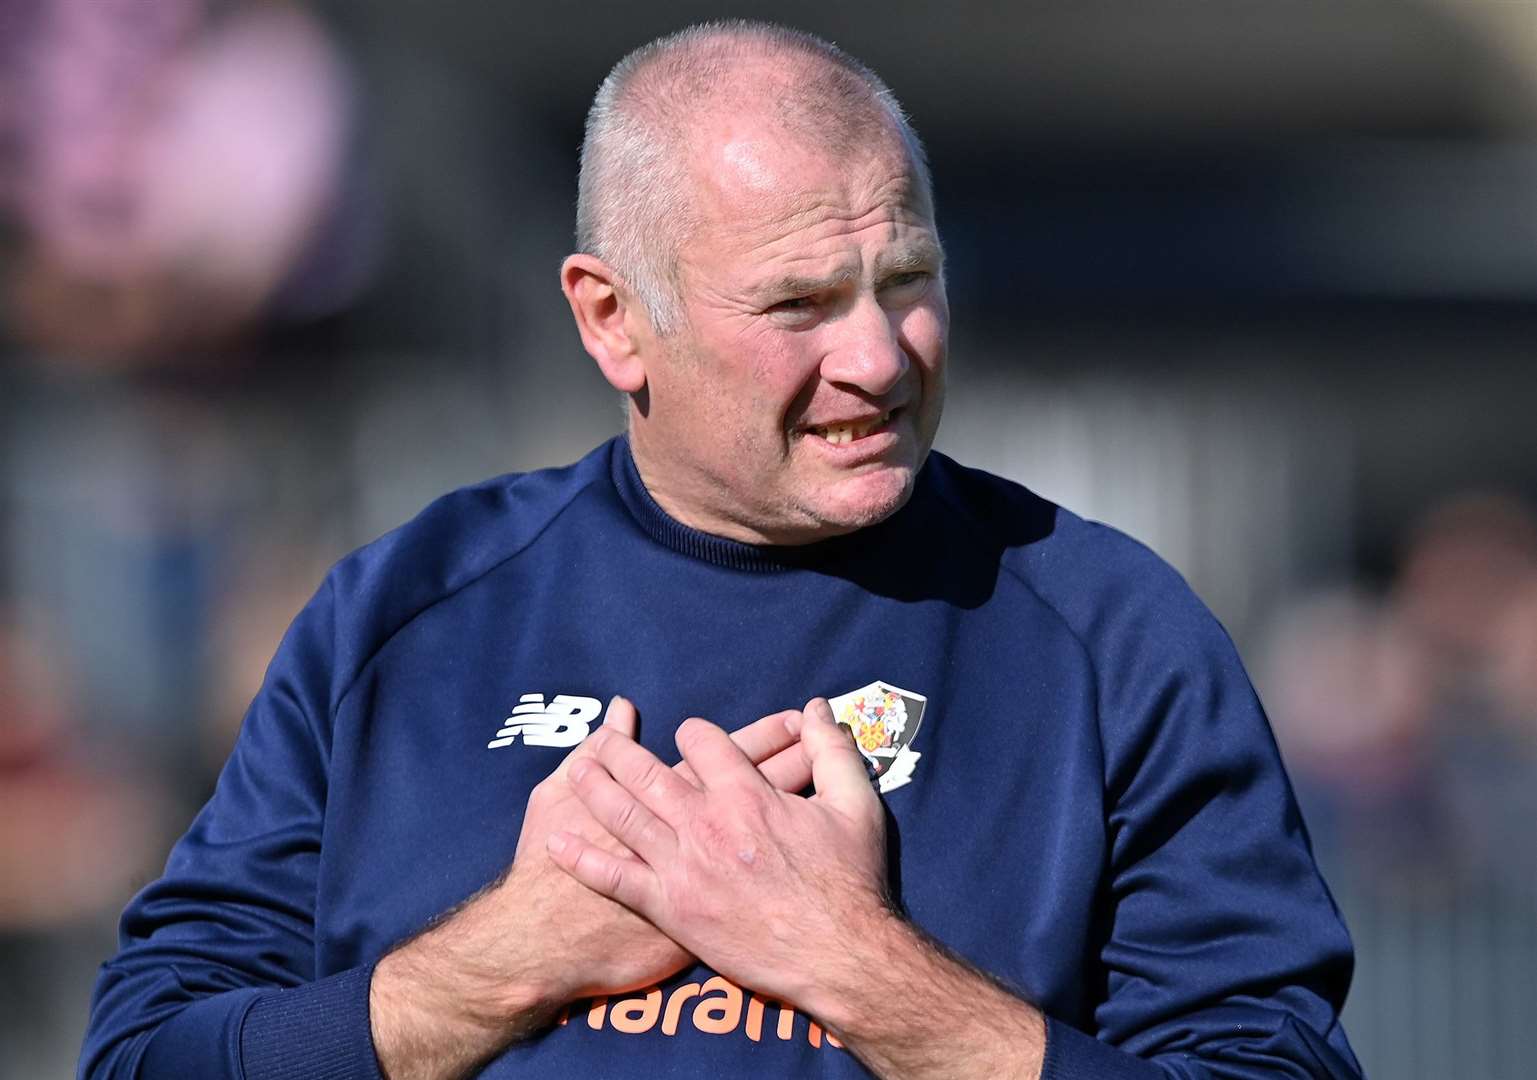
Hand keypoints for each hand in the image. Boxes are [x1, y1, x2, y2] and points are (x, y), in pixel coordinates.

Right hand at [370, 698, 810, 1079]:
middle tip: (834, 744)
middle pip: (762, 785)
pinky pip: (758, 888)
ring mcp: (707, 877)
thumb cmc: (545, 872)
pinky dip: (781, 867)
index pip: (730, 753)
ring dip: (801, 802)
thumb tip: (619, 710)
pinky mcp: (704, 918)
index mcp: (667, 798)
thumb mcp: (553, 797)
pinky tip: (806, 852)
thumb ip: (590, 753)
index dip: (766, 735)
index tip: (794, 719)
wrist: (545, 944)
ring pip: (771, 828)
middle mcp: (696, 834)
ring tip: (835, 782)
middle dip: (796, 759)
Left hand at [546, 698, 891, 1016]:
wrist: (837, 956)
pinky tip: (557, 842)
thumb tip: (819, 709)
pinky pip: (616, 879)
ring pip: (624, 816)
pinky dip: (582, 860)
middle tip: (603, 739)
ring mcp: (683, 867)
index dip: (695, 732)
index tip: (690, 734)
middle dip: (622, 750)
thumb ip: (833, 752)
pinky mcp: (671, 909)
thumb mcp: (855, 805)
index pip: (703, 742)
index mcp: (746, 794)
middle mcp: (706, 824)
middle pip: (649, 773)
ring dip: (595, 788)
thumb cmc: (850, 882)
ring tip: (576, 769)